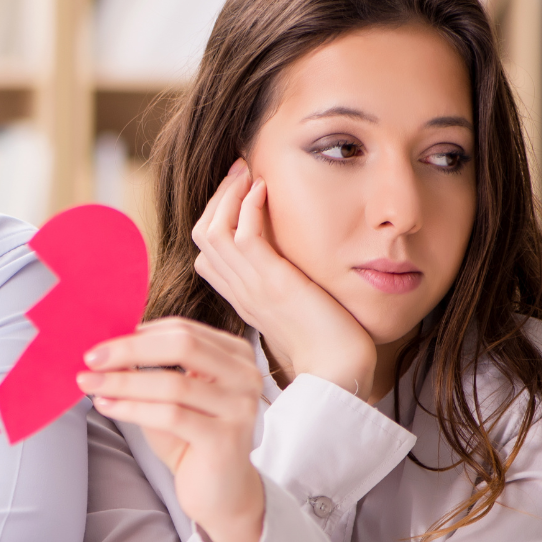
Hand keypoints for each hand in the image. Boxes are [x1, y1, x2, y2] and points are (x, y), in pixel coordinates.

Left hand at [78, 318, 265, 541]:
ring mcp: (240, 407)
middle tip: (91, 358)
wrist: (221, 494)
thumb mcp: (169, 398)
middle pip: (182, 346)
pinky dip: (132, 408)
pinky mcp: (226, 439)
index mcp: (235, 356)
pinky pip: (171, 416)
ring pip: (173, 383)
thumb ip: (149, 371)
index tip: (101, 345)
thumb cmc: (192, 441)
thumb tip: (107, 350)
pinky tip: (106, 406)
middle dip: (130, 349)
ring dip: (124, 382)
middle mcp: (245, 376)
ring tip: (89, 384)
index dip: (138, 335)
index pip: (183, 330)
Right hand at [192, 159, 375, 399]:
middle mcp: (240, 291)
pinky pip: (242, 237)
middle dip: (218, 196)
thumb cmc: (330, 342)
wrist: (340, 371)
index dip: (215, 216)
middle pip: (201, 235)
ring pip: (212, 231)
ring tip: (250, 172)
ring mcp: (252, 288)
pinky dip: (247, 206)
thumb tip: (293, 253)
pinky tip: (264, 189)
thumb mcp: (299, 304)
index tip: (240, 191)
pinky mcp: (272, 284)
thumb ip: (287, 280)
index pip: (205, 252)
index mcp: (243, 297)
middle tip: (242, 170)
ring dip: (228, 194)